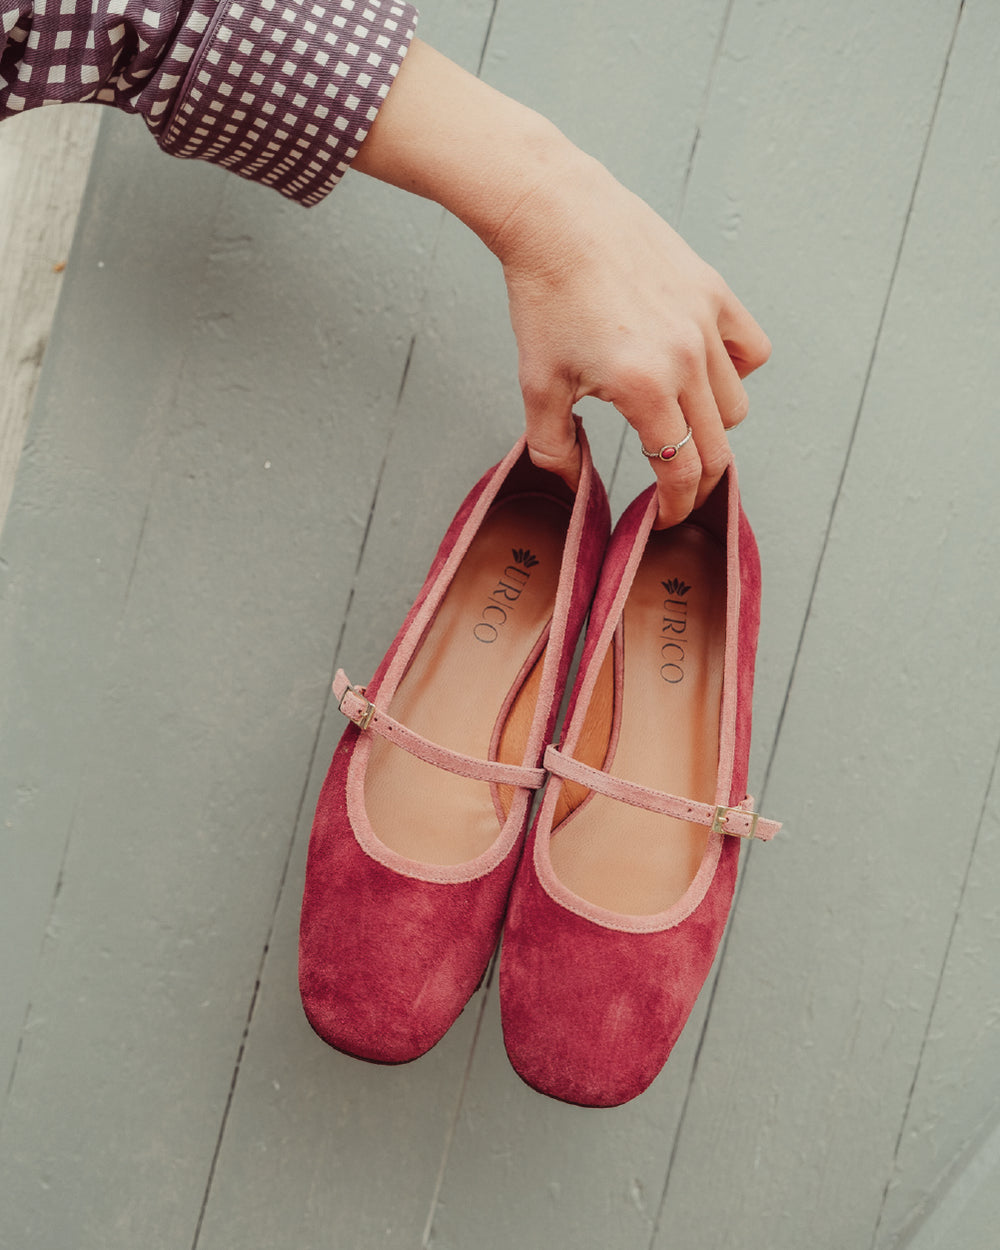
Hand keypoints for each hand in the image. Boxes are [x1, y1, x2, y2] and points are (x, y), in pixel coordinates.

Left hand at [352, 40, 769, 524]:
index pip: (682, 470)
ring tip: (678, 422)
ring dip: (713, 427)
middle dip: (698, 481)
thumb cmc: (542, 297)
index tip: (666, 519)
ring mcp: (706, 323)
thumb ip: (554, 448)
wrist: (556, 216)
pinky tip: (702, 372)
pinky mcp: (714, 292)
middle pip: (717, 448)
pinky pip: (751, 349)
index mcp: (643, 388)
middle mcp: (686, 359)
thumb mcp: (537, 384)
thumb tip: (573, 485)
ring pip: (736, 404)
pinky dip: (736, 371)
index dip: (677, 506)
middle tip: (676, 489)